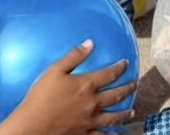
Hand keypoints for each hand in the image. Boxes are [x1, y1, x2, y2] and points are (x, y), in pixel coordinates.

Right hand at [0, 40, 136, 134]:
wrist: (33, 125)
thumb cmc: (40, 97)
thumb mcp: (54, 71)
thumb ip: (73, 56)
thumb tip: (90, 43)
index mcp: (86, 85)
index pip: (109, 74)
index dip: (120, 68)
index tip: (126, 63)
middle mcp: (93, 103)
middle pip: (117, 95)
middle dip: (128, 88)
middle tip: (135, 84)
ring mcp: (91, 121)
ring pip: (114, 117)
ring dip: (125, 113)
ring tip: (132, 111)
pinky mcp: (85, 134)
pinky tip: (117, 133)